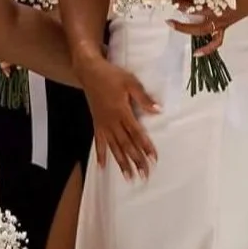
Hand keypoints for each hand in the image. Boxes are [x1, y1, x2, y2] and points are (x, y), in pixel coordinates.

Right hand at [77, 55, 159, 178]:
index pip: (137, 133)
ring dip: (121, 162)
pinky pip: (98, 142)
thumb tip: (158, 110)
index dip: (145, 146)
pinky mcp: (96, 124)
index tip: (153, 158)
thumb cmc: (112, 75)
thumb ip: (144, 98)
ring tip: (129, 176)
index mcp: (122, 112)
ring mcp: (103, 124)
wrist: (90, 72)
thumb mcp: (131, 82)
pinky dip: (100, 154)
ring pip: (114, 147)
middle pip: (126, 144)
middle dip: (136, 160)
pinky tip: (102, 166)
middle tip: (145, 175)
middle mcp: (112, 122)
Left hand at [166, 0, 247, 55]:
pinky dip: (207, 48)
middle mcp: (219, 14)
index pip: (197, 2)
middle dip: (181, 12)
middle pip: (196, 15)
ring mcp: (222, 22)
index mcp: (220, 2)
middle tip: (169, 7)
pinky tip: (196, 53)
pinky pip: (216, 41)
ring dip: (186, 28)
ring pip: (202, 30)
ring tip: (172, 24)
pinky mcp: (225, 26)